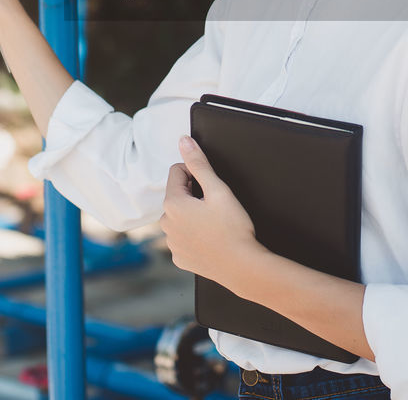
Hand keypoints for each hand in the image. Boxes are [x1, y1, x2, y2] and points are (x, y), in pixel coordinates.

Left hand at [162, 136, 262, 286]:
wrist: (242, 266)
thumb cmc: (233, 228)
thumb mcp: (218, 190)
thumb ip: (199, 163)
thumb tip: (183, 142)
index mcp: (173, 204)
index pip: (177, 172)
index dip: (196, 174)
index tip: (211, 188)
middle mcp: (166, 224)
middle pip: (178, 195)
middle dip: (194, 196)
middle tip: (216, 208)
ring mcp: (171, 243)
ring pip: (180, 217)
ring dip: (192, 216)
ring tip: (214, 225)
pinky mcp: (179, 258)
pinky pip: (183, 238)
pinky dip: (194, 236)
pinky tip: (210, 240)